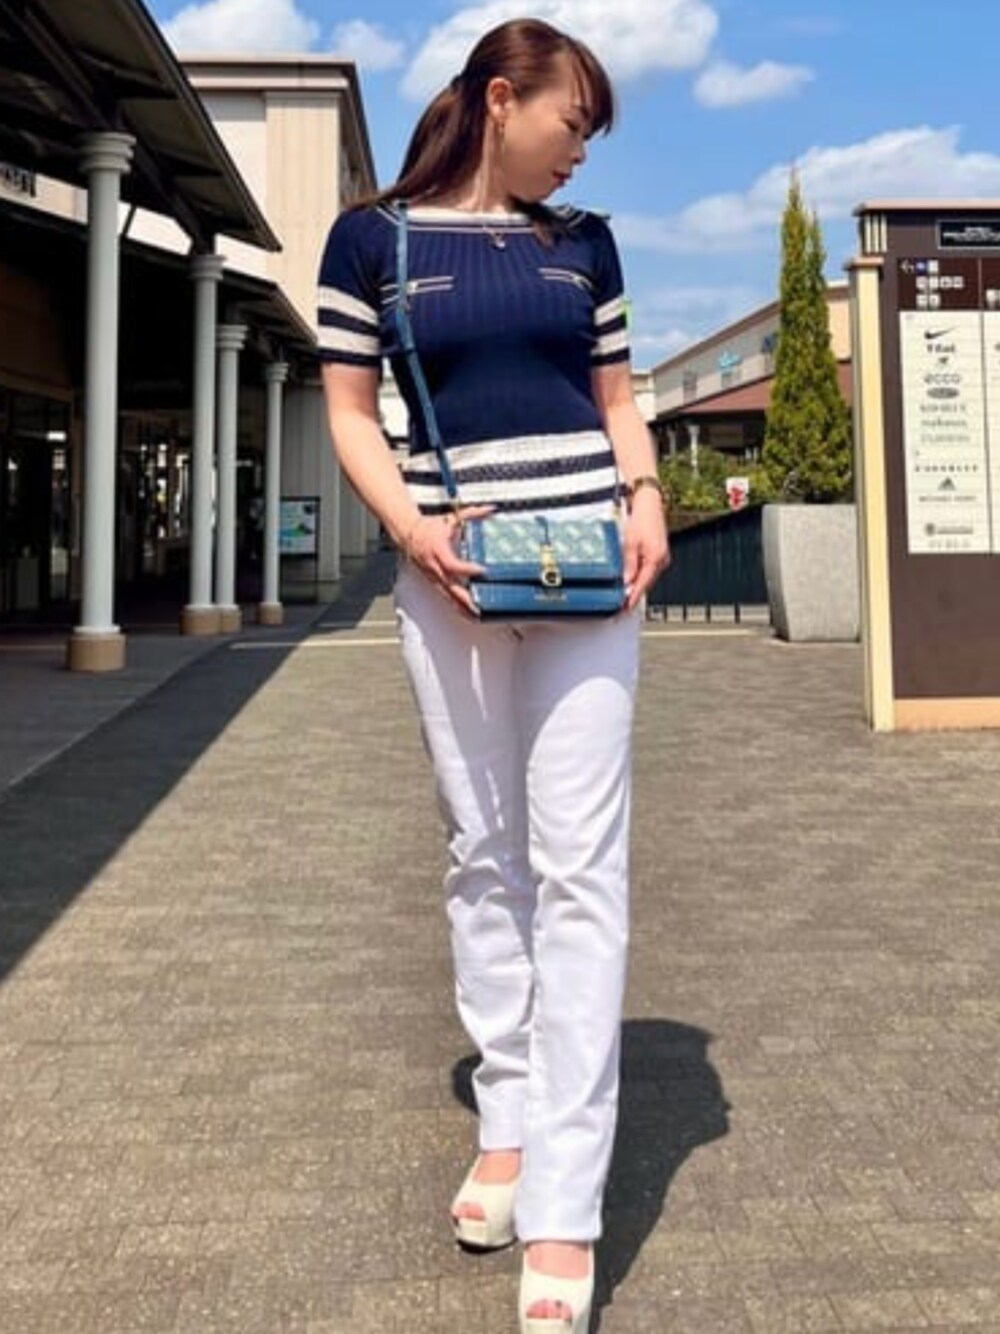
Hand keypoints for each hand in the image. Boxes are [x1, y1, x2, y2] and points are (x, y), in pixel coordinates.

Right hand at [402, 506, 492, 615]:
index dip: (466, 569)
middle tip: (478, 607)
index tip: (482, 570)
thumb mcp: (451, 518)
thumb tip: (490, 510)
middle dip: (464, 598)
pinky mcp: (433, 581)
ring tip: (475, 616)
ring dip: (460, 606)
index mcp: (437, 550)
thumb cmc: (428, 528)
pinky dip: (455, 605)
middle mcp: (434, 566)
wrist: (407, 534)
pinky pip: (445, 596)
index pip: (452, 564)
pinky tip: (465, 613)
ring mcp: (432, 576)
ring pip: (447, 595)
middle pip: (450, 585)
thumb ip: (472, 514)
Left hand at [623, 489, 669, 611]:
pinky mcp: (659, 554)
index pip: (642, 584)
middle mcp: (662, 561)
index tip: (625, 609)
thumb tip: (626, 581)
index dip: (633, 598)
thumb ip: (629, 564)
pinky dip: (641, 578)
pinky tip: (633, 583)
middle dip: (634, 596)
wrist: (650, 505)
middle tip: (622, 609)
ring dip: (637, 588)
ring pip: (648, 578)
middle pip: (646, 584)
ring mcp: (662, 558)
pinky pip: (649, 571)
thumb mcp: (630, 543)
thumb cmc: (641, 519)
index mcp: (655, 559)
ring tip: (625, 599)